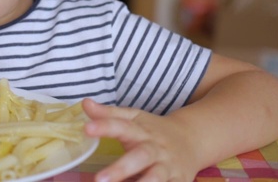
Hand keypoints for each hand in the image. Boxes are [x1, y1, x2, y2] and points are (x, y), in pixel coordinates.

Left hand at [82, 99, 199, 181]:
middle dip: (121, 169)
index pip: (122, 126)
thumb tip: (85, 103)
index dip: (104, 126)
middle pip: (140, 157)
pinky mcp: (178, 181)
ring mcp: (168, 167)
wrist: (193, 139)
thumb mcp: (133, 118)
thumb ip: (108, 114)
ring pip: (156, 178)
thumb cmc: (154, 130)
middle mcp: (155, 149)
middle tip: (99, 179)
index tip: (86, 128)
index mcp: (141, 131)